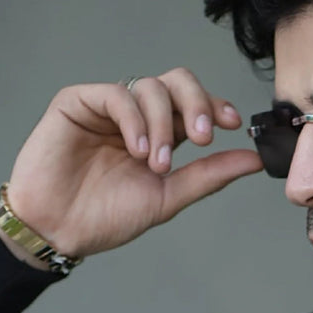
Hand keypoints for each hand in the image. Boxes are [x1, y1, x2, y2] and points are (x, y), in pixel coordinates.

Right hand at [3, 68, 263, 258]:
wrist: (58, 229)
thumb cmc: (105, 217)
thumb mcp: (167, 197)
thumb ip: (209, 175)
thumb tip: (254, 159)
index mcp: (159, 134)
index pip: (193, 104)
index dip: (214, 106)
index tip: (231, 125)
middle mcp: (136, 115)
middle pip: (176, 82)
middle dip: (196, 104)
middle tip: (200, 139)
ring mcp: (107, 107)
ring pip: (150, 87)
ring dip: (162, 125)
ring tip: (155, 164)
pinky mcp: (78, 102)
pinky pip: (117, 94)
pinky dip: (134, 120)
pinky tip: (135, 149)